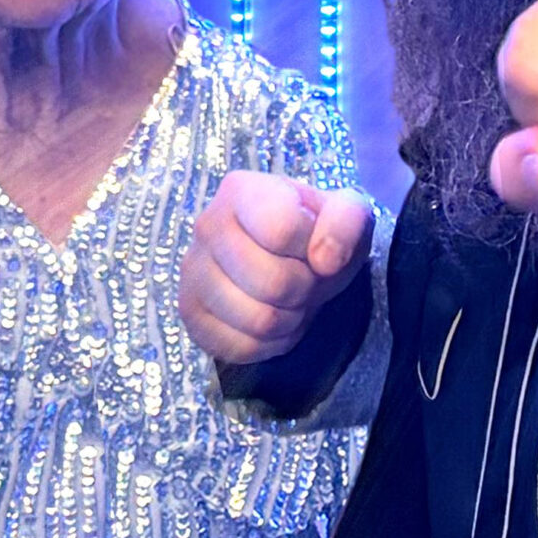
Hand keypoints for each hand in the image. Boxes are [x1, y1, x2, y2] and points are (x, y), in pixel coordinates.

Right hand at [182, 172, 375, 364]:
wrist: (289, 258)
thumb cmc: (315, 232)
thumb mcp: (347, 213)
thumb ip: (346, 221)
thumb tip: (325, 260)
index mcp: (241, 191)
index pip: (282, 230)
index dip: (314, 247)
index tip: (316, 245)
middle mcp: (207, 226)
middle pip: (273, 283)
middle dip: (305, 289)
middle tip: (306, 278)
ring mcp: (192, 272)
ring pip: (258, 321)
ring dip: (291, 319)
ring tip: (290, 298)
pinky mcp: (190, 314)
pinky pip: (239, 347)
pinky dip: (269, 343)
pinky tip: (271, 318)